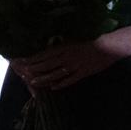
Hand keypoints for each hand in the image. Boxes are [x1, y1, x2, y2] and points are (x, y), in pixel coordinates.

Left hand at [12, 28, 130, 90]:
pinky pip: (70, 80)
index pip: (44, 54)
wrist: (108, 46)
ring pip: (55, 73)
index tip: (21, 62)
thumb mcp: (72, 42)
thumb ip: (60, 47)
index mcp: (63, 48)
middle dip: (33, 69)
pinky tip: (53, 87)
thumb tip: (48, 51)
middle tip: (22, 74)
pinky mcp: (83, 73)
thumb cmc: (90, 41)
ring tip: (33, 82)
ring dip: (43, 78)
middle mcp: (66, 57)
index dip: (32, 59)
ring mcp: (74, 66)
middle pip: (46, 64)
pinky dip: (61, 84)